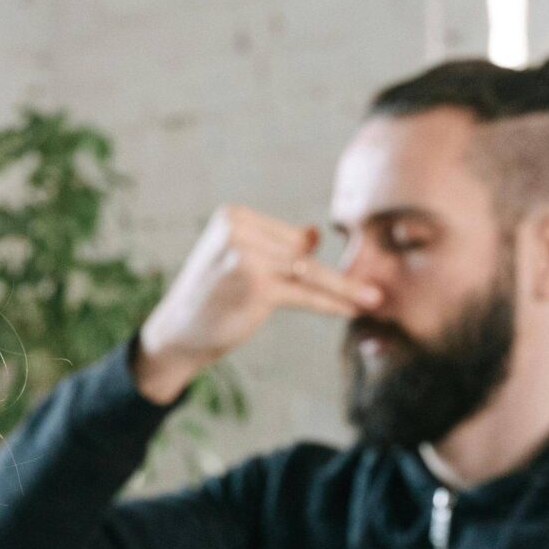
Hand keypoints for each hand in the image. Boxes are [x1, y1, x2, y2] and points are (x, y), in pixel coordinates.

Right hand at [132, 207, 383, 405]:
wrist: (175, 333)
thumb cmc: (209, 297)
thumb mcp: (236, 259)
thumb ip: (274, 244)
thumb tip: (315, 233)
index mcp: (233, 215)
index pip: (290, 235)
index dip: (314, 258)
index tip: (348, 273)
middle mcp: (238, 230)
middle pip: (302, 253)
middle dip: (333, 275)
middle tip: (371, 291)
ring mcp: (246, 256)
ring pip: (309, 272)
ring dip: (344, 289)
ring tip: (372, 299)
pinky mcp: (257, 285)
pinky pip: (305, 294)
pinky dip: (331, 303)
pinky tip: (353, 310)